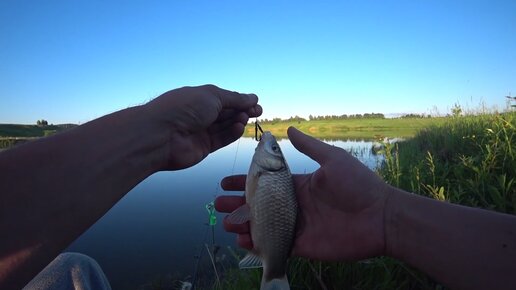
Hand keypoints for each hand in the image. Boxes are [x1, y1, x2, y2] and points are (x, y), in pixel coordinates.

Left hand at [144, 85, 261, 169]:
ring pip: (225, 126)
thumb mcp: (212, 96)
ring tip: (244, 119)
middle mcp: (200, 114)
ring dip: (237, 121)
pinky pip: (221, 139)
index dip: (241, 101)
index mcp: (200, 98)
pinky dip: (232, 134)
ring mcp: (201, 131)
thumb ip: (234, 98)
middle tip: (258, 112)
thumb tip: (252, 98)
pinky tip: (240, 128)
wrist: (162, 135)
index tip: (256, 103)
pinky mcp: (204, 147)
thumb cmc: (184, 108)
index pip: (225, 99)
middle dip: (242, 111)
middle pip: (227, 113)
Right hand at [216, 127, 389, 260]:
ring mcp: (297, 226)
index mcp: (299, 185)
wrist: (381, 216)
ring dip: (243, 225)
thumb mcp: (332, 160)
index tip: (225, 182)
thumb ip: (309, 147)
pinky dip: (257, 245)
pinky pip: (275, 246)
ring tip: (226, 223)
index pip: (265, 184)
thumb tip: (288, 129)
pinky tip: (243, 241)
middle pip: (259, 206)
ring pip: (262, 226)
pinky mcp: (303, 245)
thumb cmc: (358, 185)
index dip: (244, 182)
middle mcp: (294, 205)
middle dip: (237, 205)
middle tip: (218, 205)